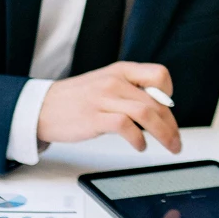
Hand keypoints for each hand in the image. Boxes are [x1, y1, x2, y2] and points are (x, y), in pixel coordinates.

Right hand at [37, 62, 180, 153]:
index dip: (169, 93)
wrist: (42, 107)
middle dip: (171, 124)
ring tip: (168, 146)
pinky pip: (126, 127)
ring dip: (163, 133)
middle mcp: (115, 81)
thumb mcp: (106, 84)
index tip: (169, 109)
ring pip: (146, 113)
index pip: (159, 74)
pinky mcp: (94, 118)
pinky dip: (138, 139)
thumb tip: (158, 108)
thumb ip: (130, 91)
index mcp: (121, 71)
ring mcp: (104, 99)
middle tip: (176, 140)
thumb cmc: (77, 99)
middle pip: (156, 101)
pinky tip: (140, 146)